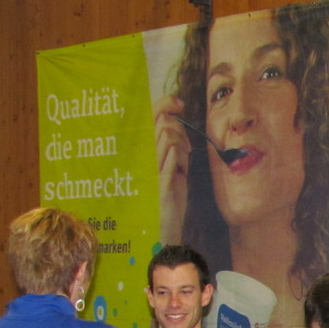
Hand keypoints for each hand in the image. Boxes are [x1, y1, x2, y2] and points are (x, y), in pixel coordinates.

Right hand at [154, 95, 190, 244]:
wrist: (164, 224)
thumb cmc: (169, 193)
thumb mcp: (170, 163)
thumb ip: (171, 142)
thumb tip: (175, 118)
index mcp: (144, 148)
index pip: (151, 114)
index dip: (166, 103)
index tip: (179, 104)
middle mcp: (143, 154)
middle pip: (164, 123)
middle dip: (181, 133)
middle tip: (184, 151)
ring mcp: (150, 167)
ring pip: (170, 137)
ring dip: (184, 149)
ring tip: (182, 165)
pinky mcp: (160, 182)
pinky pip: (171, 157)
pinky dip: (179, 159)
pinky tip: (179, 170)